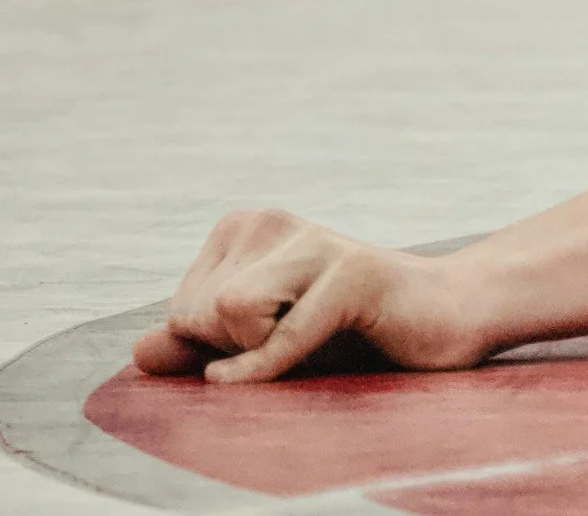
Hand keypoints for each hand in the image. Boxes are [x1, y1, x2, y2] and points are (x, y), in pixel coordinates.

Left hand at [132, 208, 486, 383]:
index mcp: (244, 230)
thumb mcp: (264, 342)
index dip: (220, 345)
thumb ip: (201, 346)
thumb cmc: (354, 331)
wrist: (448, 315)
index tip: (282, 332)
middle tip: (304, 335)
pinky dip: (272, 365)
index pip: (179, 312)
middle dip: (238, 347)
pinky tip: (296, 365)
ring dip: (266, 350)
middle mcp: (270, 222)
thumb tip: (139, 353)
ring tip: (323, 331)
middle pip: (195, 313)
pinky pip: (281, 333)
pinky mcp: (352, 273)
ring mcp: (314, 242)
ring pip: (226, 313)